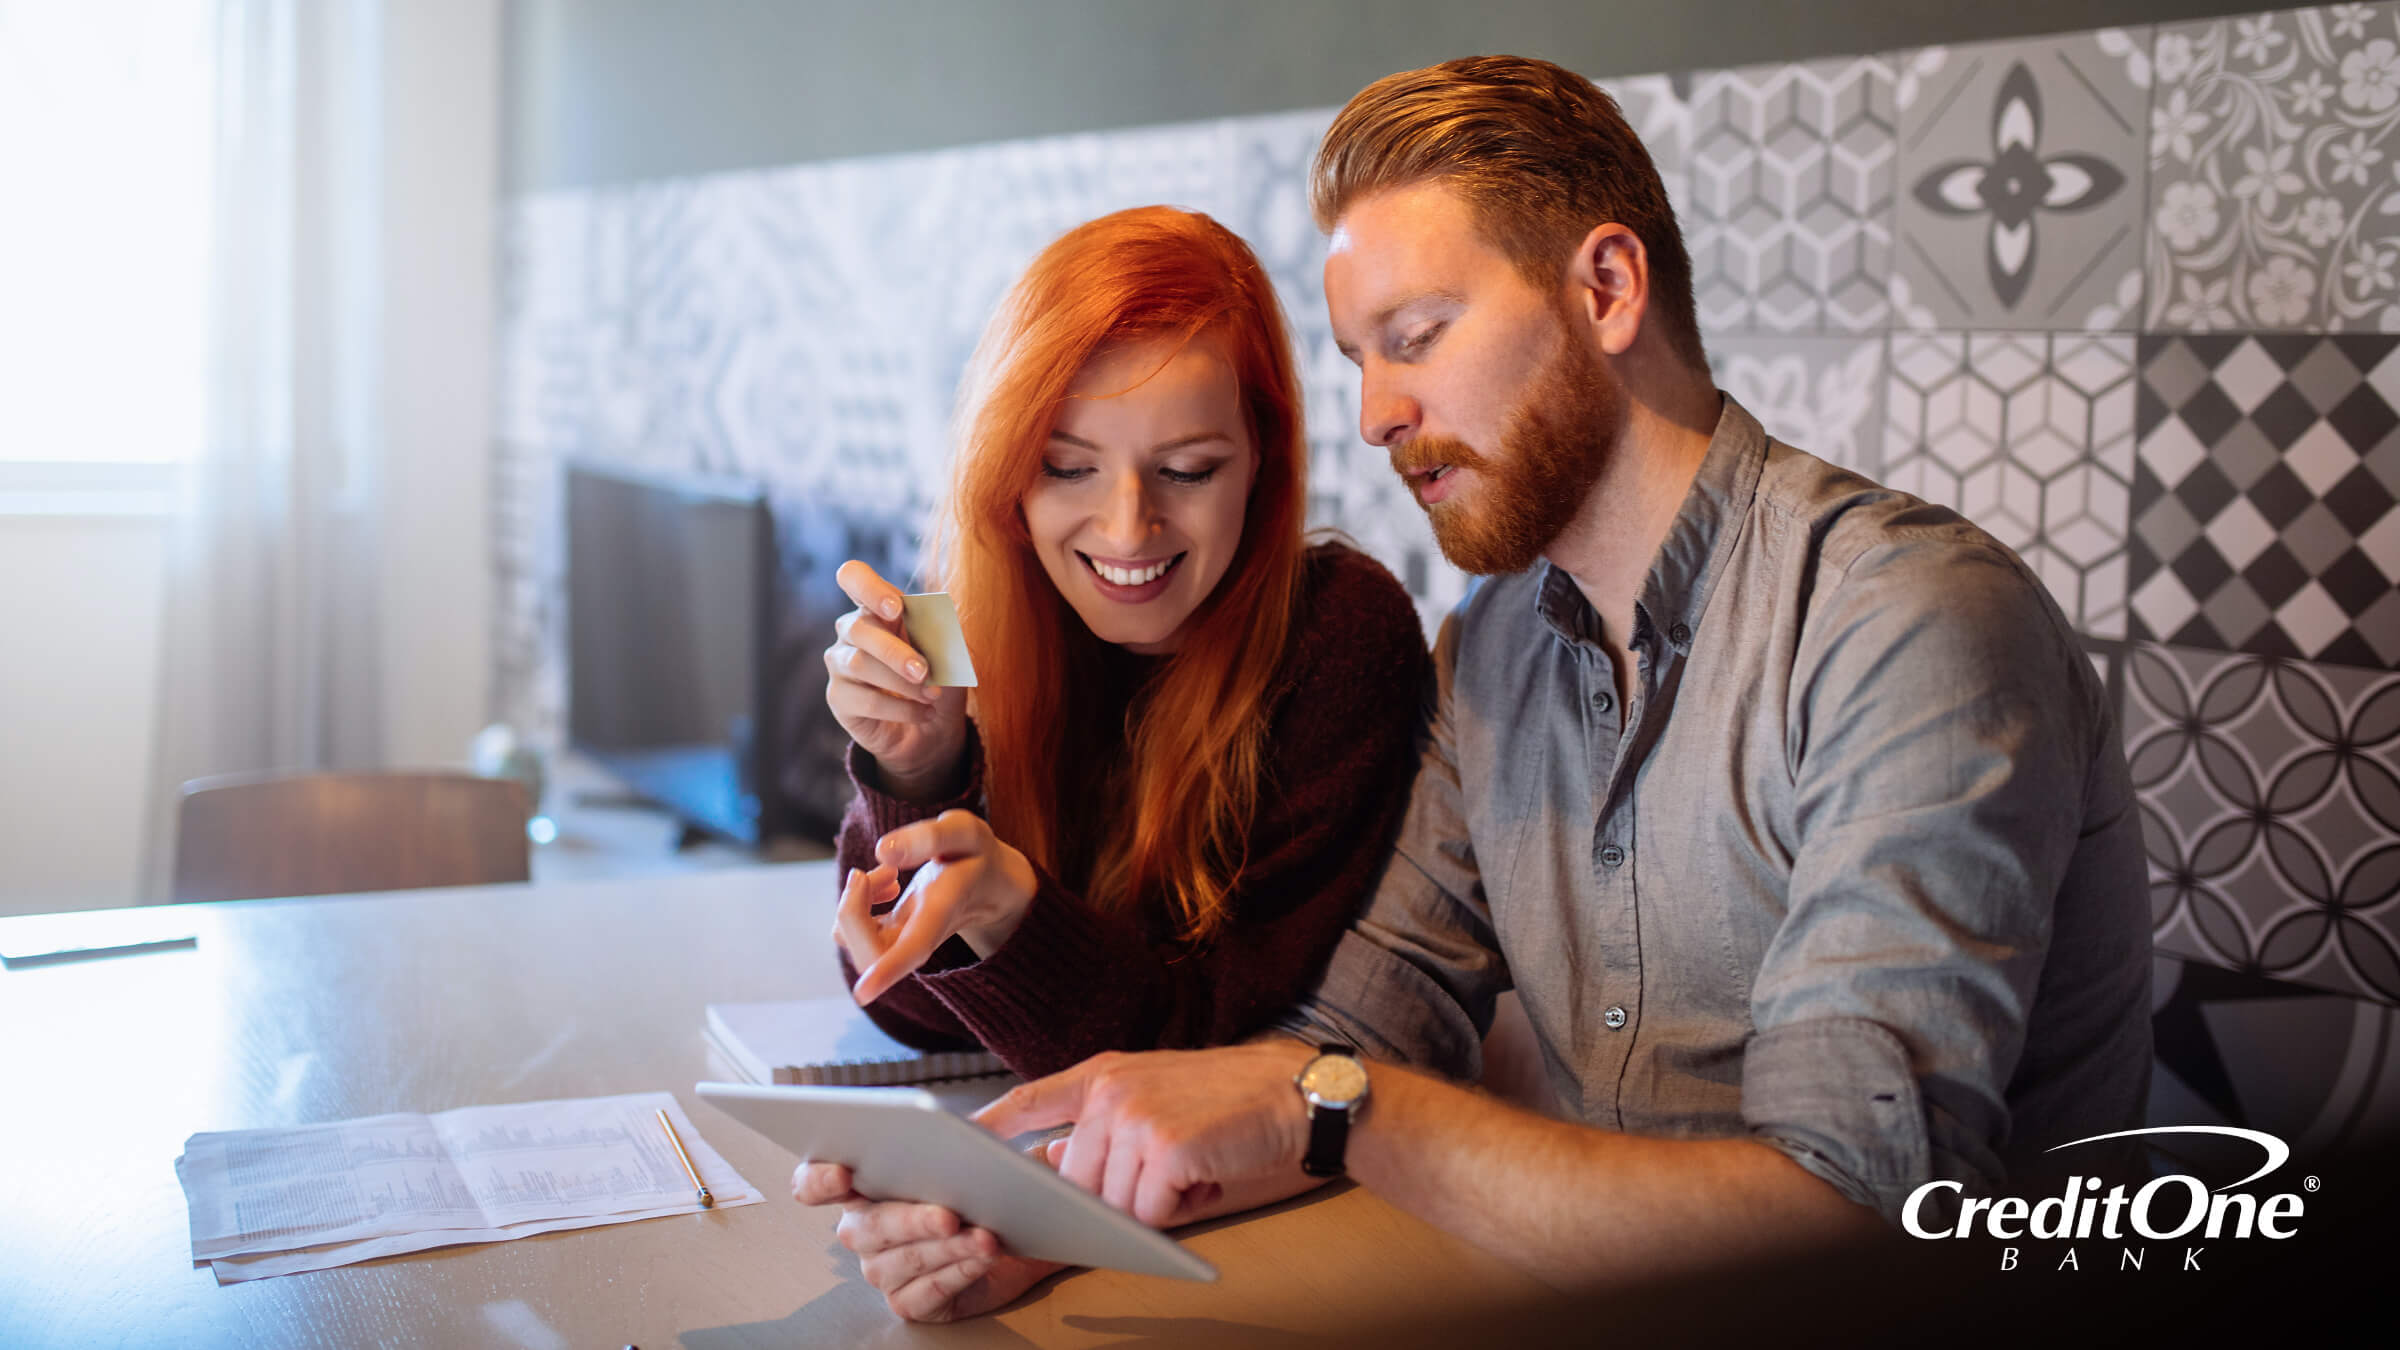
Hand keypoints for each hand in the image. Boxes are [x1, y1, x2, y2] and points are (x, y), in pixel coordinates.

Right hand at [792, 1159, 1064, 1321]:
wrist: (1014, 1228)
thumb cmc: (980, 1184)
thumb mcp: (971, 1149)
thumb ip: (957, 1135)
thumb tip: (963, 1130)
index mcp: (860, 1186)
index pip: (812, 1184)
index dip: (817, 1180)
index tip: (843, 1173)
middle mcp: (863, 1231)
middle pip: (867, 1228)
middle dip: (911, 1219)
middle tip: (948, 1214)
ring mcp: (883, 1269)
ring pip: (902, 1261)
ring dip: (947, 1248)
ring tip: (983, 1237)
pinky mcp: (910, 1301)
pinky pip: (927, 1292)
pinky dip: (958, 1272)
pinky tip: (982, 1258)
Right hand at [824, 560, 967, 799]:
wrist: (935, 725)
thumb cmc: (939, 677)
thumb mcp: (950, 652)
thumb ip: (944, 633)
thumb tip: (940, 624)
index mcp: (877, 606)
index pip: (853, 577)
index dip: (869, 588)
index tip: (895, 609)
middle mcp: (851, 630)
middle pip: (859, 628)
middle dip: (895, 651)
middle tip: (925, 672)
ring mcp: (840, 663)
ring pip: (860, 665)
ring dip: (902, 683)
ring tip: (933, 696)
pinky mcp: (838, 697)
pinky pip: (865, 701)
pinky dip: (901, 708)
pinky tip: (925, 713)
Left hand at [834, 811, 1037, 1003]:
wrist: (990, 884)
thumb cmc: (977, 857)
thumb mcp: (964, 833)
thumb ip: (929, 838)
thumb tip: (882, 851)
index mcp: (942, 912)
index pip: (915, 948)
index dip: (888, 970)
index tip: (863, 993)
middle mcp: (920, 938)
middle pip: (870, 954)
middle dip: (851, 910)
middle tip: (869, 873)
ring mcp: (901, 942)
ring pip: (852, 941)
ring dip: (853, 901)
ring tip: (888, 874)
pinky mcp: (888, 937)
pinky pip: (850, 930)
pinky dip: (854, 902)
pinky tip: (884, 884)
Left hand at [972, 1043, 1316, 1227]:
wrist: (1294, 1092)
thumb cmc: (1228, 1101)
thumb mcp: (1155, 1097)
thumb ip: (1101, 1127)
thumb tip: (1049, 1163)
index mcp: (1105, 1074)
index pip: (1032, 1100)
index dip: (990, 1125)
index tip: (956, 1143)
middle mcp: (1111, 1092)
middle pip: (1075, 1180)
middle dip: (1116, 1195)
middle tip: (1168, 1172)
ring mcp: (1136, 1118)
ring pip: (1111, 1202)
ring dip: (1153, 1203)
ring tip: (1193, 1167)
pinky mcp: (1165, 1149)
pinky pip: (1149, 1212)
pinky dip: (1179, 1208)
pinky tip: (1207, 1175)